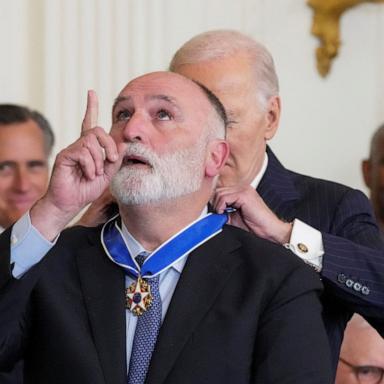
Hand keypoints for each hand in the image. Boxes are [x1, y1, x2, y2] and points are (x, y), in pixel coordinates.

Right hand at [30, 91, 123, 239]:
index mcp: (90, 147)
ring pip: (91, 142)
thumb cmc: (87, 189)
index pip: (90, 123)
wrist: (71, 203)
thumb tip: (123, 144)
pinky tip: (88, 175)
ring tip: (95, 174)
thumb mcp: (108, 174)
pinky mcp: (65, 155)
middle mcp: (80, 145)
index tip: (91, 92)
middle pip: (97, 131)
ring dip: (99, 160)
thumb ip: (115, 160)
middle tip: (111, 160)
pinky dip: (91, 166)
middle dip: (109, 145)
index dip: (91, 107)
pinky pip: (83, 152)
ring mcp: (71, 149)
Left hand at [212, 184, 291, 243]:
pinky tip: (225, 213)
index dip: (215, 202)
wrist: (269, 230)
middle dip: (215, 203)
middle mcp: (242, 187)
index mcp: (240, 191)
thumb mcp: (233, 217)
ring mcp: (244, 189)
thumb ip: (223, 211)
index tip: (215, 212)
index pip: (220, 190)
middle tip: (218, 214)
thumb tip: (210, 211)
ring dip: (218, 206)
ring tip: (223, 215)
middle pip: (218, 190)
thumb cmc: (255, 225)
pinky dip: (221, 206)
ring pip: (219, 193)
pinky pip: (224, 198)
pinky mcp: (244, 195)